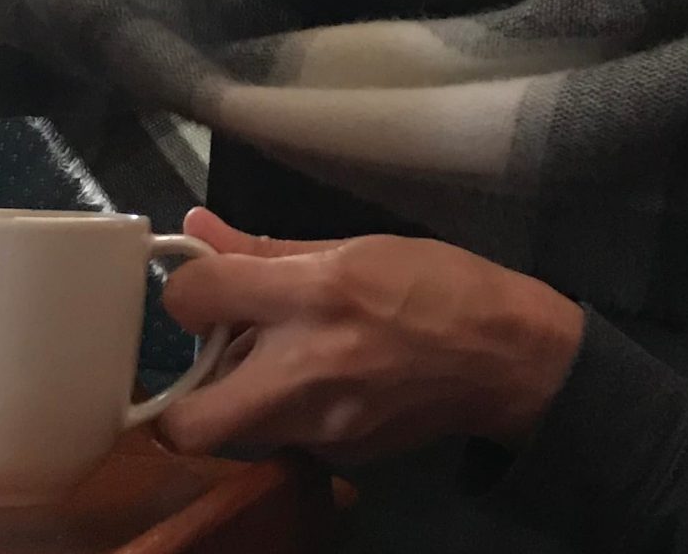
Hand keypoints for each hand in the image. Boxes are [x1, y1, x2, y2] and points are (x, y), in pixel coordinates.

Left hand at [158, 208, 584, 463]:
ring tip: (274, 362)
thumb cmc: (437, 286)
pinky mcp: (340, 457)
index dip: (184, 290)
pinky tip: (323, 381)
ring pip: (235, 434)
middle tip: (207, 361)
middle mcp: (307, 369)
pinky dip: (285, 411)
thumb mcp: (353, 247)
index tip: (203, 289)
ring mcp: (323, 426)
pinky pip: (283, 437)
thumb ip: (265, 248)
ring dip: (236, 400)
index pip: (193, 299)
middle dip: (177, 400)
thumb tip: (198, 230)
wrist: (509, 358)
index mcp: (313, 296)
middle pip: (185, 425)